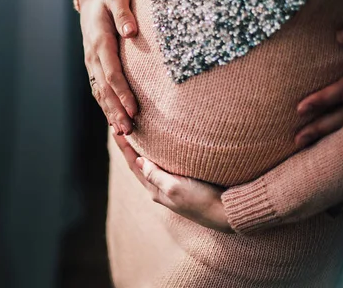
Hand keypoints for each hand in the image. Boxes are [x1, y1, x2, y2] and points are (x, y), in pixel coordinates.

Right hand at [79, 0, 138, 134]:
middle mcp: (92, 58)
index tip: (134, 109)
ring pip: (100, 95)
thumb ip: (124, 13)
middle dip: (117, 111)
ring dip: (111, 114)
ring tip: (124, 133)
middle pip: (105, 90)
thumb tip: (131, 32)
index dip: (122, 93)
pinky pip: (99, 92)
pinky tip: (116, 123)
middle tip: (129, 131)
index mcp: (99, 43)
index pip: (112, 73)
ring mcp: (91, 66)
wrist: (91, 1)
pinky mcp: (94, 70)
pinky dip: (107, 109)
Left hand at [114, 134, 233, 232]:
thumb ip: (156, 175)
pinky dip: (158, 155)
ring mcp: (172, 188)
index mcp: (156, 190)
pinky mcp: (185, 184)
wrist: (227, 213)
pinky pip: (165, 167)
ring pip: (151, 166)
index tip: (115, 131)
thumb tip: (139, 161)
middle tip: (122, 130)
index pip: (134, 165)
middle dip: (130, 148)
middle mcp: (161, 190)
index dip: (124, 148)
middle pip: (139, 165)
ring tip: (137, 136)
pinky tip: (161, 149)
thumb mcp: (176, 187)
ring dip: (143, 151)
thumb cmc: (202, 200)